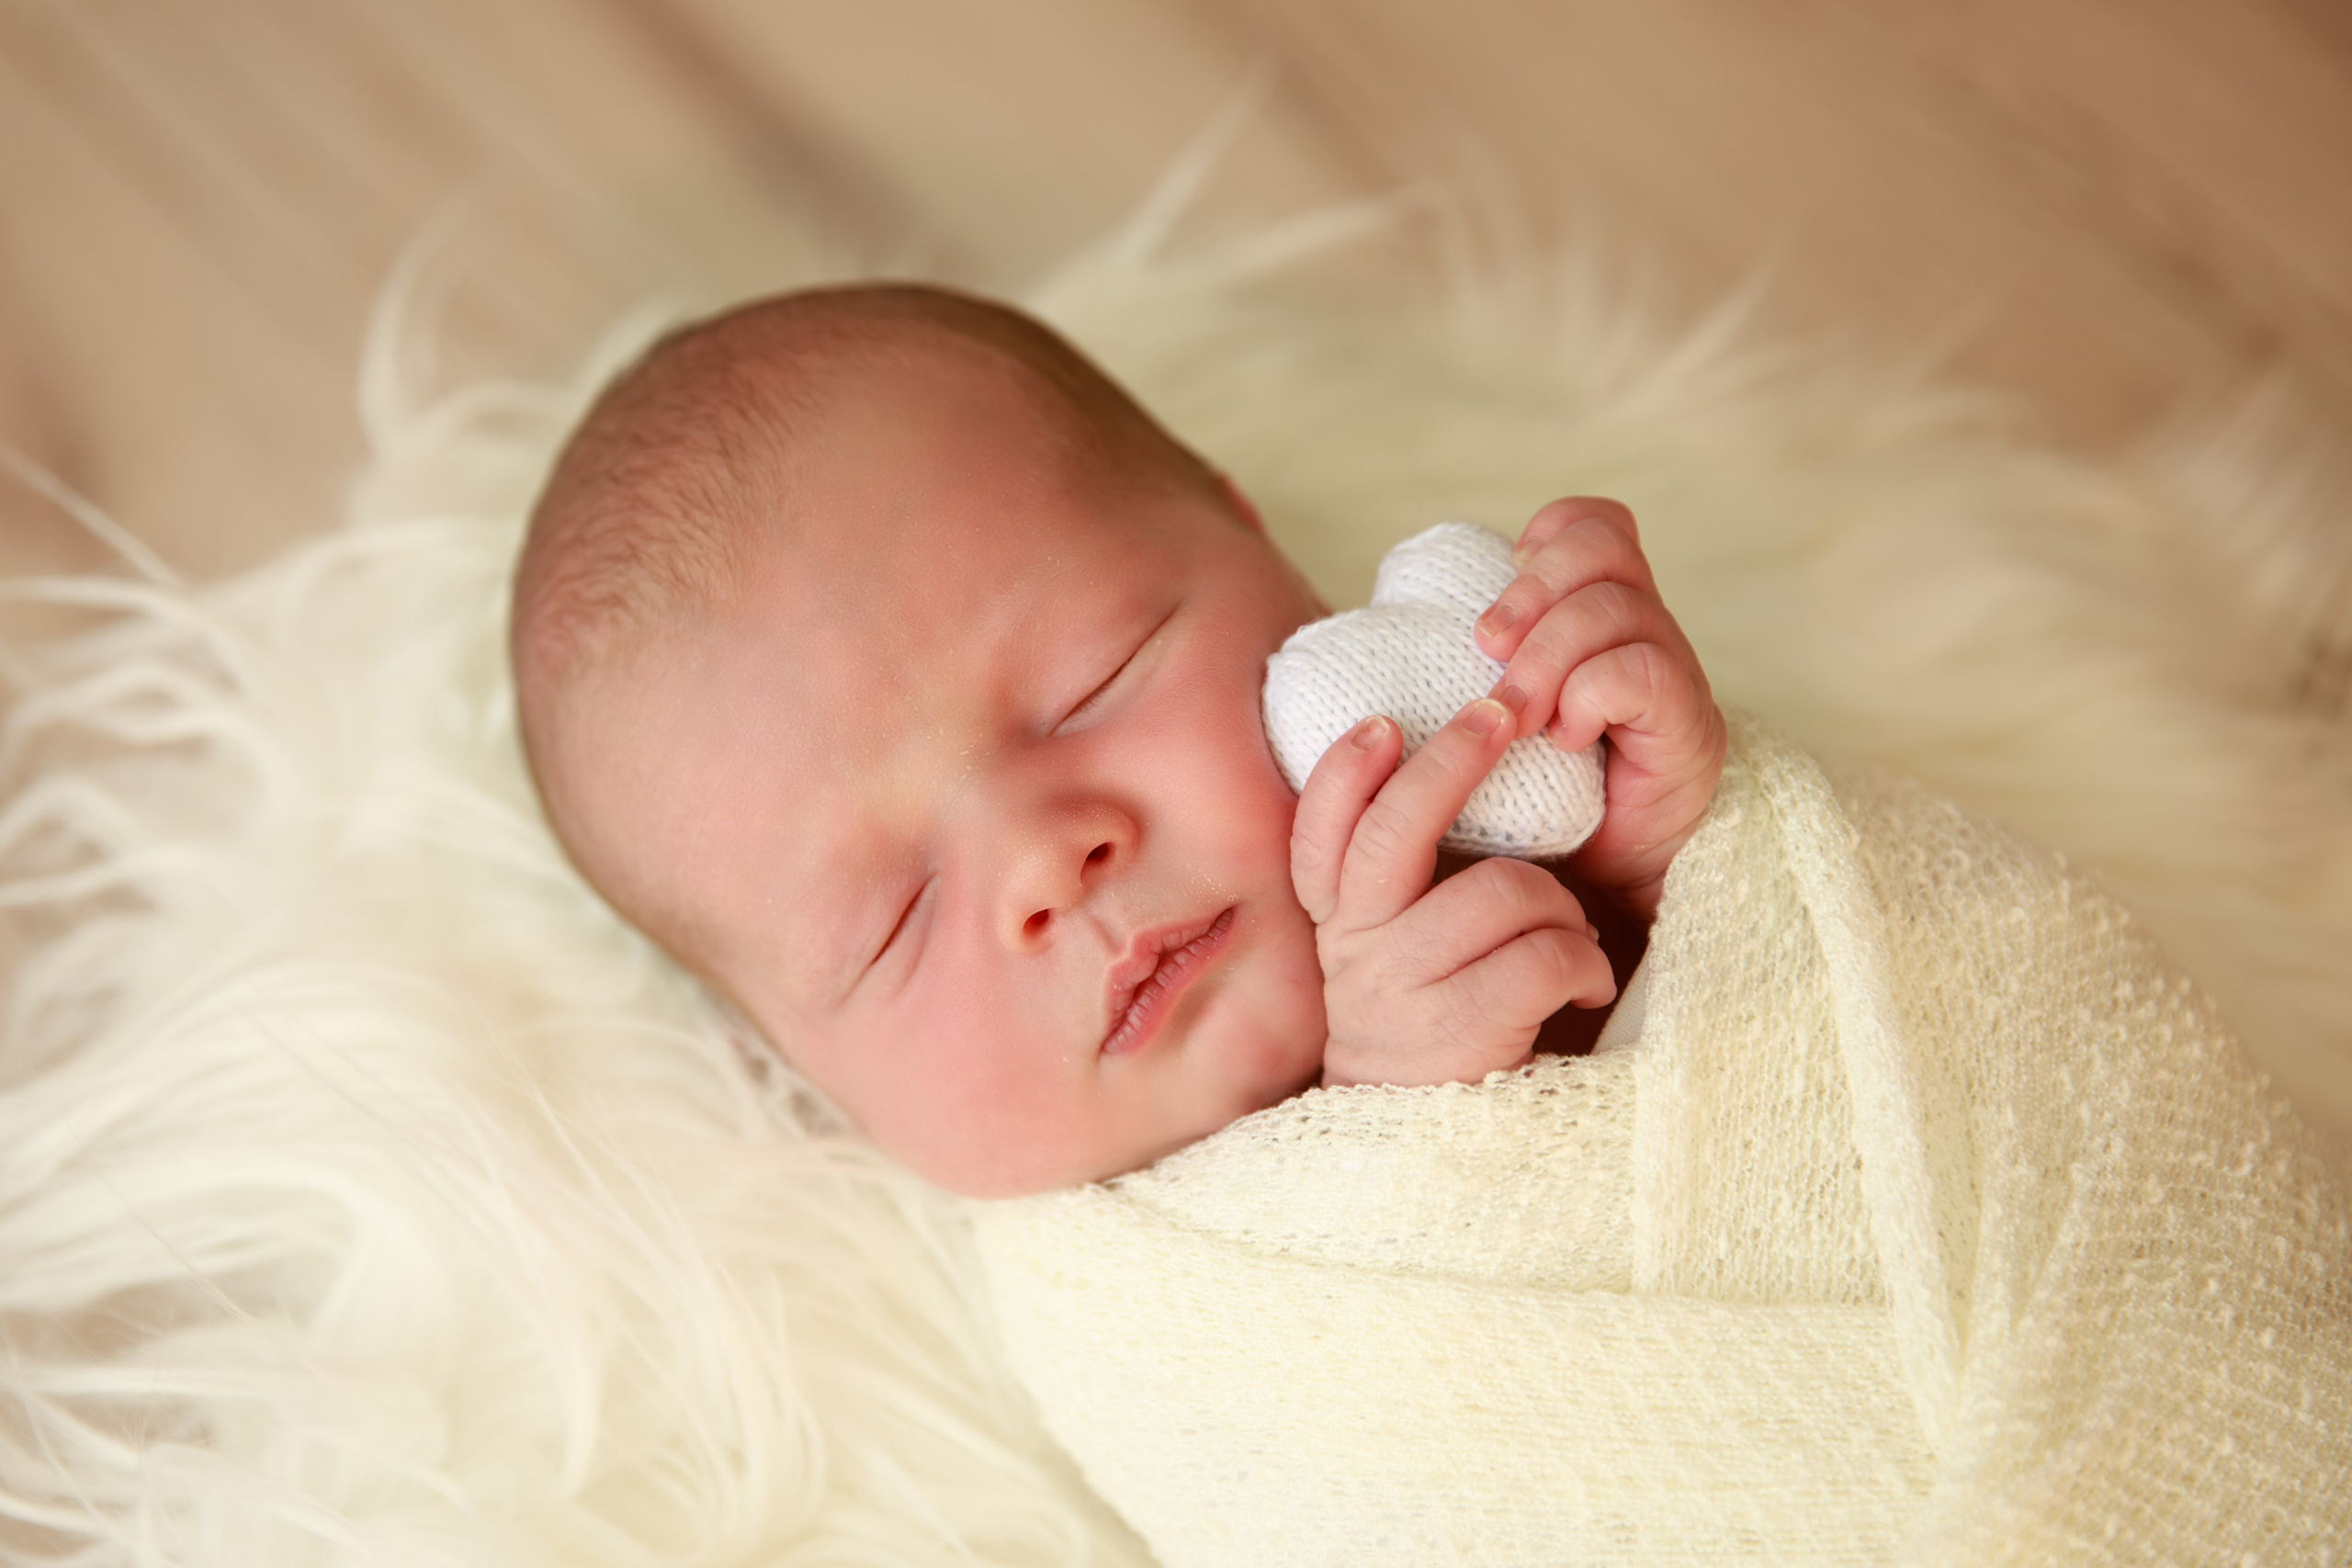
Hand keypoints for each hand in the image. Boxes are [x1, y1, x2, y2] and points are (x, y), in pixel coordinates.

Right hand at [1291, 698, 1617, 1087]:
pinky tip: (1583, 987)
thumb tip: (1440, 777)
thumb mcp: (1392, 961)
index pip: (1320, 833)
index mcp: (1339, 928)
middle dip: (1456, 758)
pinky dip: (1586, 964)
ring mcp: (1403, 993)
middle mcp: (1356, 953)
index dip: (1347, 772)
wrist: (1424, 1165)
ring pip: (1506, 891)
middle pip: (1398, 829)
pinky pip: (1549, 954)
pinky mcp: (1461, 1032)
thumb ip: (1398, 891)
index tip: (1384, 723)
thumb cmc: (1434, 1037)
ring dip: (1563, 910)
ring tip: (1572, 942)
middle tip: (1501, 713)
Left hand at [1473, 498, 1725, 921]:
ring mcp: (1672, 673)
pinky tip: (1566, 739)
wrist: (1592, 891)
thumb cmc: (1528, 806)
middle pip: (1605, 546)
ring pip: (1615, 607)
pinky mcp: (1689, 726)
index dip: (1550, 535)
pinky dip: (1589, 695)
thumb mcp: (1484, 726)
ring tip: (1516, 714)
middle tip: (1488, 649)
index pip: (1596, 523)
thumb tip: (1367, 639)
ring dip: (1547, 656)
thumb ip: (1457, 673)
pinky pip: (1641, 672)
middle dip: (1533, 590)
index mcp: (1599, 615)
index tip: (1502, 594)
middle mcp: (1643, 631)